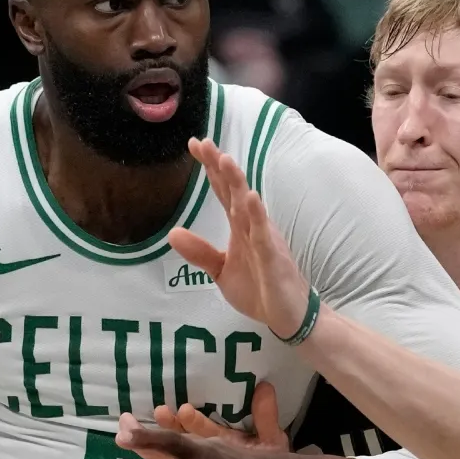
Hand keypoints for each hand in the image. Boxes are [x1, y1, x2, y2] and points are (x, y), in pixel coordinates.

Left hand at [171, 138, 312, 338]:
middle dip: (220, 167)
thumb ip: (200, 252)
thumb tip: (172, 233)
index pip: (222, 191)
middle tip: (204, 143)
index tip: (195, 145)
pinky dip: (258, 216)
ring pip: (249, 206)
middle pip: (234, 190)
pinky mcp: (273, 258)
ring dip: (237, 183)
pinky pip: (264, 235)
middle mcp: (252, 226)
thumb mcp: (221, 271)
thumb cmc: (258, 288)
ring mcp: (264, 240)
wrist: (287, 315)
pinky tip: (251, 198)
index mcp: (240, 226)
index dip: (210, 169)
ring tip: (225, 160)